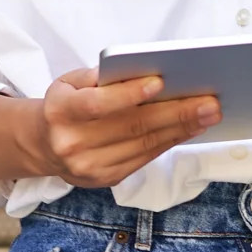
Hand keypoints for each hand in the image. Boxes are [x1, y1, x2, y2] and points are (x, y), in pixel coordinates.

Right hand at [25, 69, 220, 187]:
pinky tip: (189, 129)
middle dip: (175, 113)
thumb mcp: (71, 82)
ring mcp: (89, 166)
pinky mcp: (105, 179)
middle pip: (131, 127)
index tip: (161, 82)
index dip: (130, 94)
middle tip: (208, 102)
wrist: (43, 144)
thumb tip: (146, 72)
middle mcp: (72, 143)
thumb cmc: (65, 104)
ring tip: (208, 115)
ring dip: (181, 129)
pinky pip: (144, 159)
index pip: (98, 104)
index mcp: (60, 111)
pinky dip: (170, 142)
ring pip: (143, 146)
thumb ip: (101, 77)